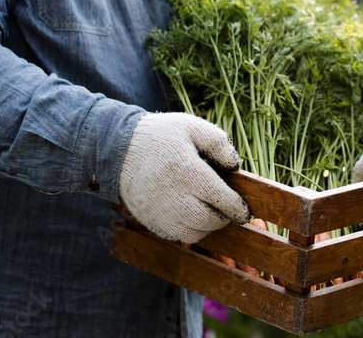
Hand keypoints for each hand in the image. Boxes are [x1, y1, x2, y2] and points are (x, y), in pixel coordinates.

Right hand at [118, 112, 249, 242]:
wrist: (118, 148)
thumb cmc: (160, 136)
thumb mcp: (191, 126)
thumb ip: (218, 142)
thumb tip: (235, 165)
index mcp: (185, 169)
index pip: (218, 197)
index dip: (236, 207)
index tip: (244, 210)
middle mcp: (171, 195)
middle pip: (206, 220)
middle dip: (223, 218)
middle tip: (228, 210)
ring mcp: (158, 211)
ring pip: (192, 234)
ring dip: (207, 227)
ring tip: (211, 213)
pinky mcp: (148, 220)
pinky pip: (175, 236)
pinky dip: (189, 231)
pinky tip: (192, 216)